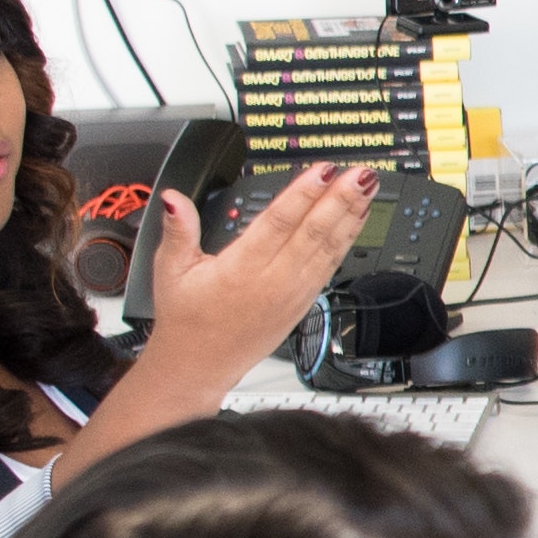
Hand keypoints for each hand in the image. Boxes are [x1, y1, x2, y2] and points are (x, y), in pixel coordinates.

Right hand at [144, 164, 381, 387]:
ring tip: (368, 189)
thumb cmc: (186, 320)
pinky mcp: (303, 303)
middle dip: (340, 200)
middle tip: (361, 173)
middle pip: (313, 232)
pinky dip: (346, 241)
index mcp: (241, 268)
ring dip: (350, 217)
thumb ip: (178, 229)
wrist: (198, 366)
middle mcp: (273, 280)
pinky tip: (357, 221)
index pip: (279, 222)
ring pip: (328, 249)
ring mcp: (292, 293)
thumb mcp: (170, 270)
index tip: (325, 171)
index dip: (305, 194)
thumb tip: (174, 198)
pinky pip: (330, 267)